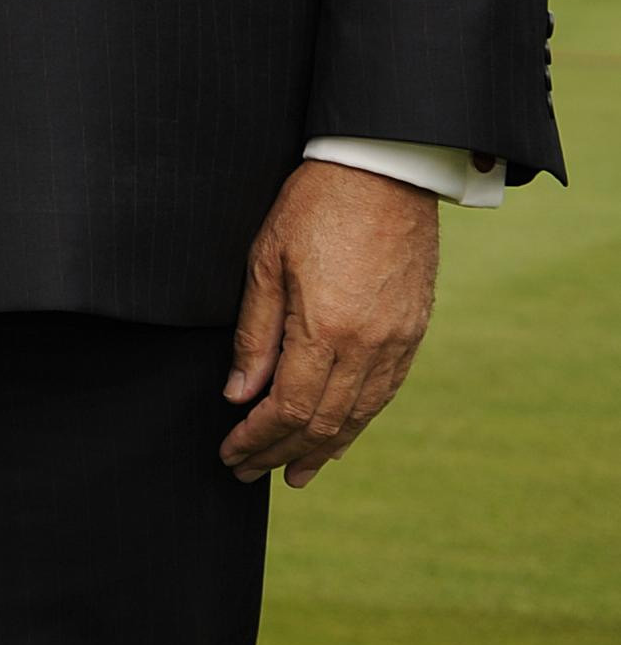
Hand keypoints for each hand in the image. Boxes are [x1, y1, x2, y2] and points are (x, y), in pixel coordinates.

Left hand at [221, 159, 439, 486]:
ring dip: (322, 449)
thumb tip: (239, 394)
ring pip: (359, 415)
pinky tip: (337, 436)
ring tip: (291, 472)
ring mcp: (399, 342)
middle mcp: (370, 346)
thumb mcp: (265, 260)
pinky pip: (384, 393)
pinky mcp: (414, 332)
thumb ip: (255, 334)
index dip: (257, 438)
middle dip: (281, 453)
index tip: (230, 453)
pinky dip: (356, 422)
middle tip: (247, 472)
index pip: (289, 408)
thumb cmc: (313, 206)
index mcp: (327, 329)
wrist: (383, 171)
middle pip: (324, 423)